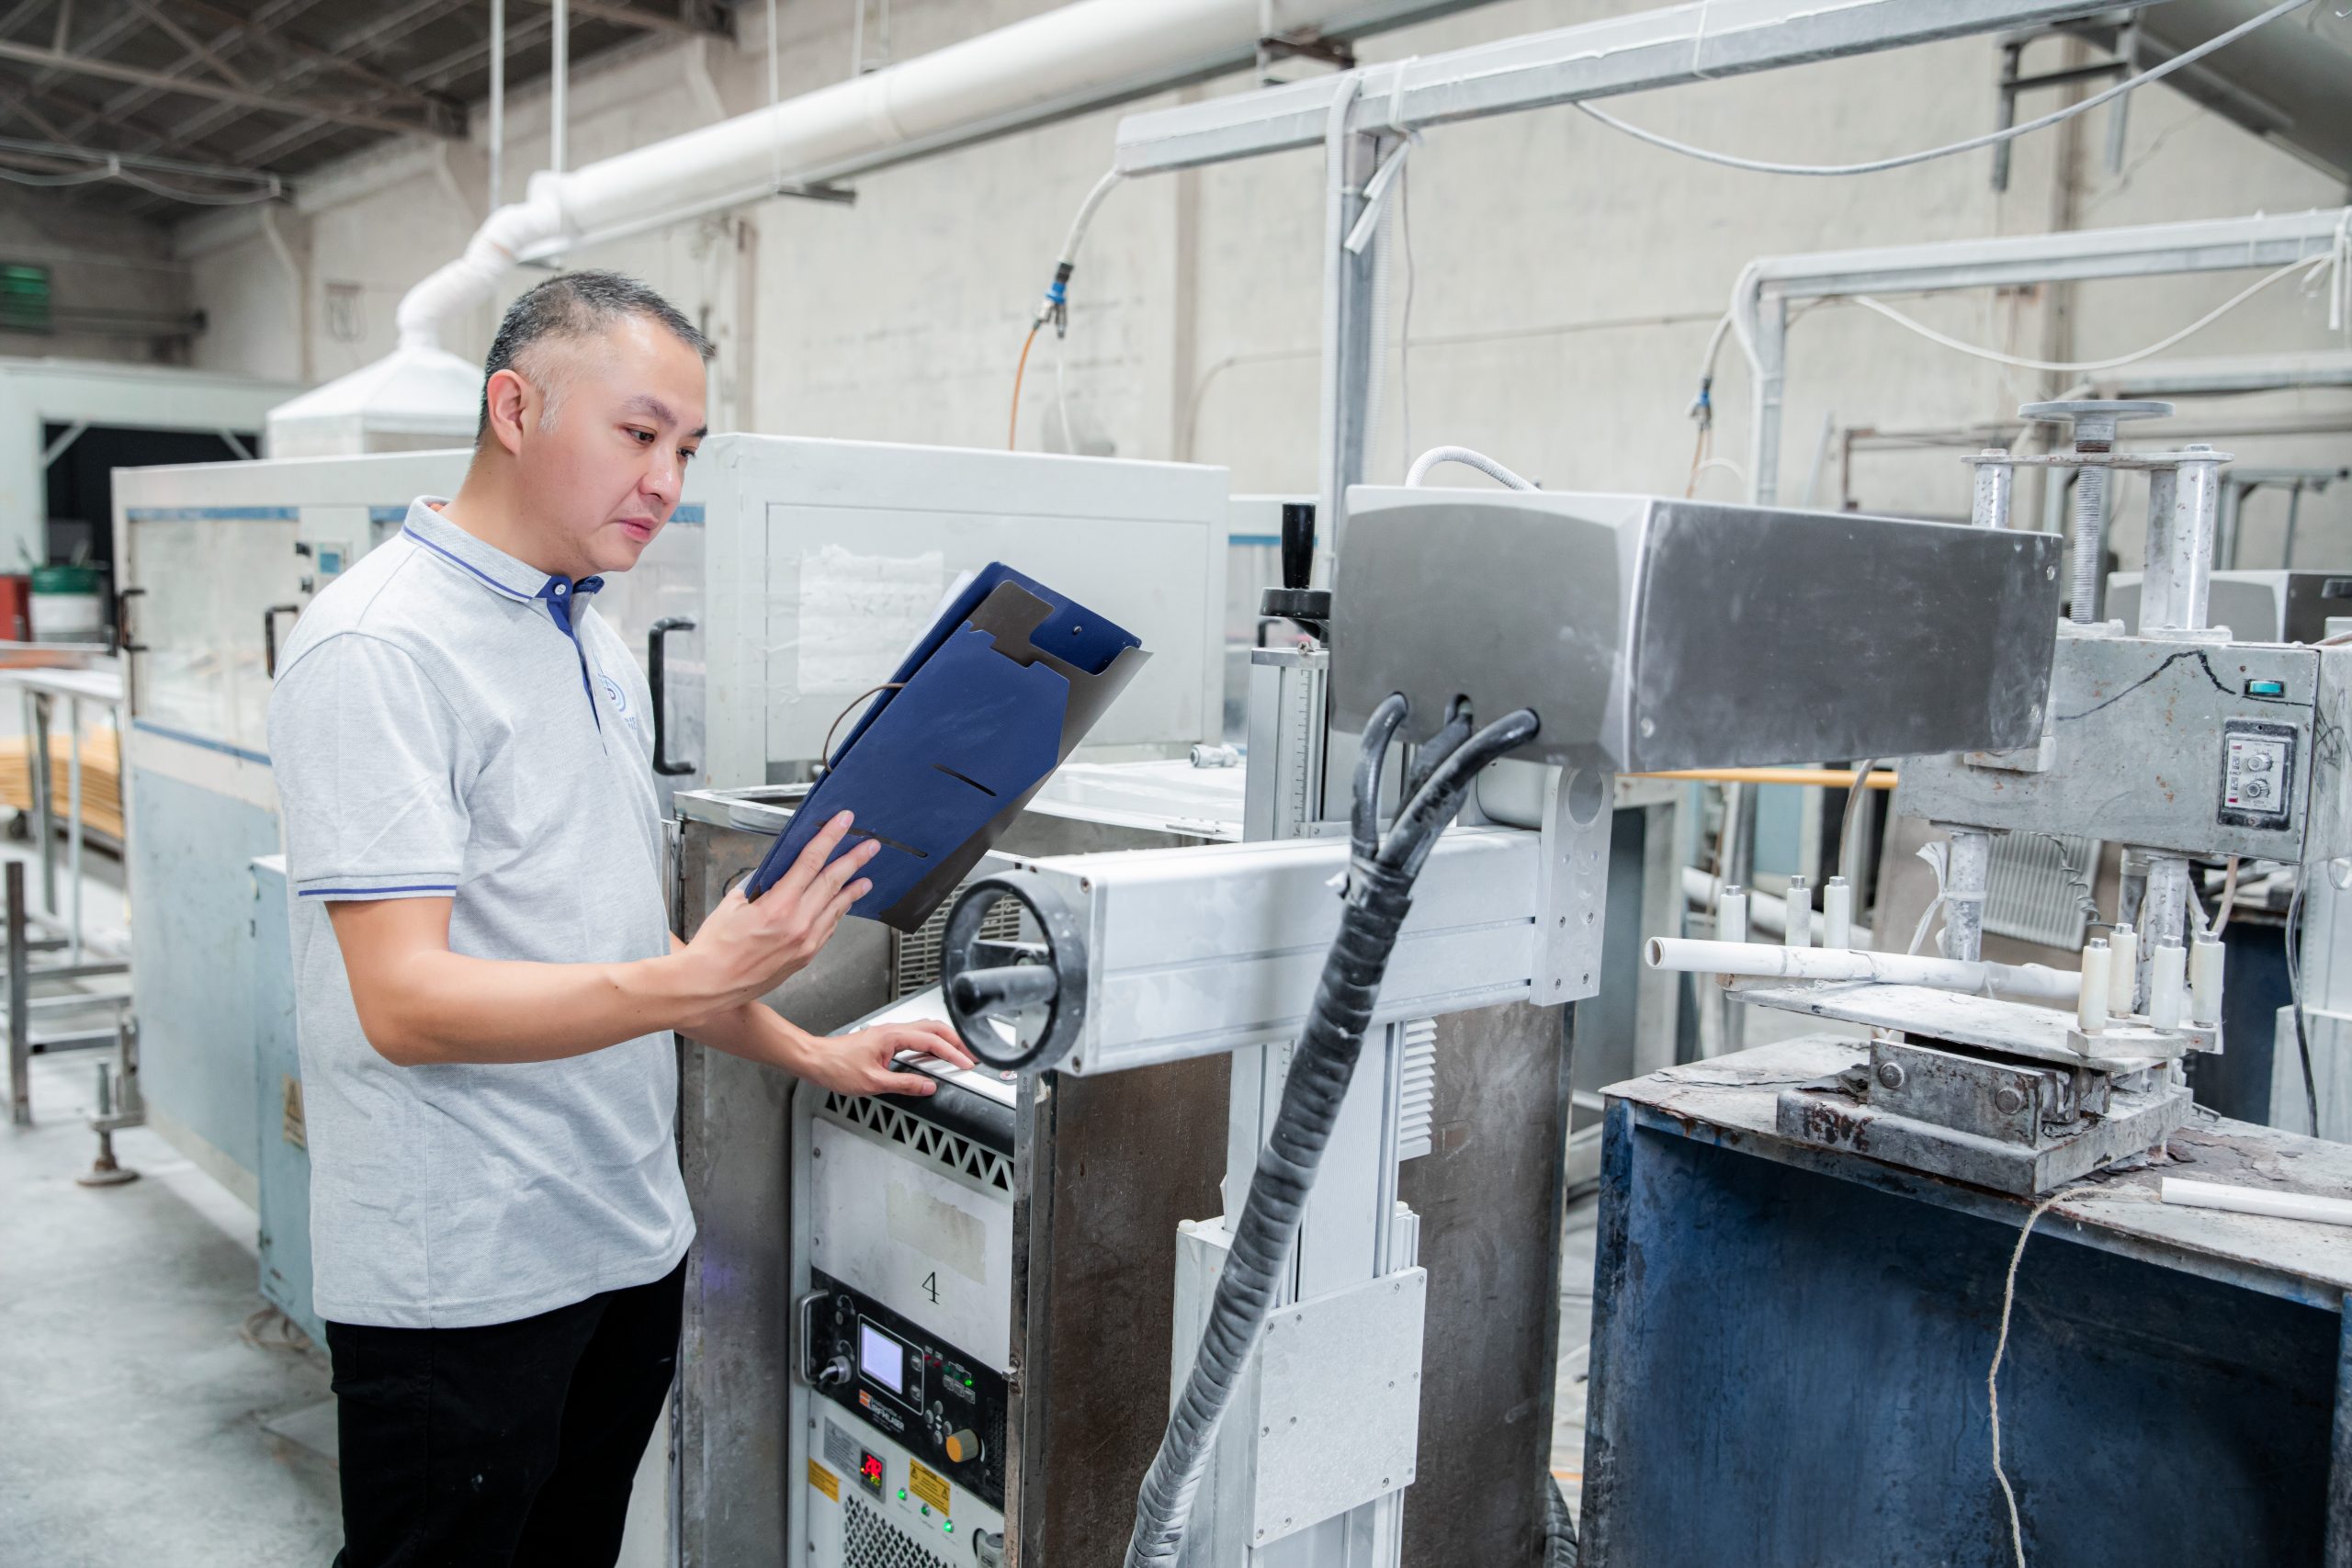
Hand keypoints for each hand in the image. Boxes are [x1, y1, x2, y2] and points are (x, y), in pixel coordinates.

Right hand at [675, 811, 878, 1023]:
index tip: (842, 823)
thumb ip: (759, 884)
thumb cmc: (716, 948)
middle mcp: (798, 924)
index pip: (811, 862)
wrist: (711, 985)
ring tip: (866, 877)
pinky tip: (842, 905)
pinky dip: (837, 913)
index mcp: (778, 906)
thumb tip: (777, 873)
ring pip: (837, 907)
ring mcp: (806, 942)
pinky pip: (828, 928)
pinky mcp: (806, 957)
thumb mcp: (732, 903)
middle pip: (833, 882)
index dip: (830, 838)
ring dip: (853, 889)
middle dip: (853, 860)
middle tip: (869, 847)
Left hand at [794, 1019, 978, 1097]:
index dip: (953, 1053)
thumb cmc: (837, 1067)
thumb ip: (905, 1084)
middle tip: (970, 1054)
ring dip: (944, 1041)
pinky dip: (930, 1044)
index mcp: (893, 1036)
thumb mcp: (873, 1082)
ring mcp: (889, 1033)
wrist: (816, 1060)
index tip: (966, 1063)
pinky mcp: (884, 1040)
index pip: (932, 1041)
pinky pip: (915, 1037)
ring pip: (925, 1030)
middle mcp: (893, 1030)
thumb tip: (928, 1086)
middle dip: (956, 1040)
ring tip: (957, 1054)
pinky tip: (931, 1056)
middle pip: (934, 1028)